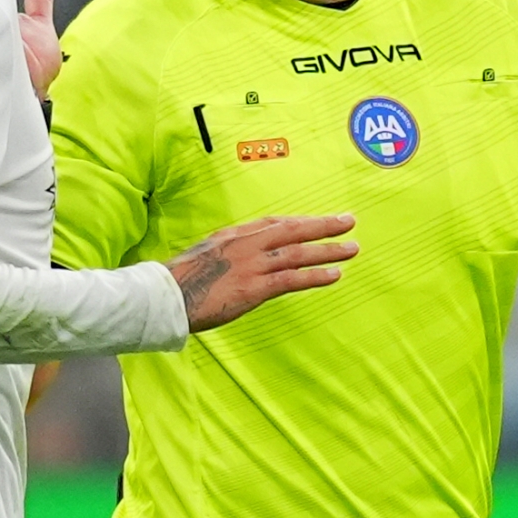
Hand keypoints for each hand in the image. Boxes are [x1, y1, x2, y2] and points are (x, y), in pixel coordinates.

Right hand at [168, 214, 357, 331]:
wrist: (165, 296)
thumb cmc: (176, 282)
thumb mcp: (202, 258)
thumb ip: (223, 256)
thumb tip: (233, 262)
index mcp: (232, 235)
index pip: (272, 223)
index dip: (298, 221)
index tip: (317, 221)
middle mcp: (245, 244)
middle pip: (292, 229)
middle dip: (322, 225)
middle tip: (347, 221)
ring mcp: (251, 264)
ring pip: (298, 252)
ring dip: (328, 249)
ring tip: (352, 247)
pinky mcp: (254, 287)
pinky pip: (292, 279)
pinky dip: (315, 275)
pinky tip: (334, 274)